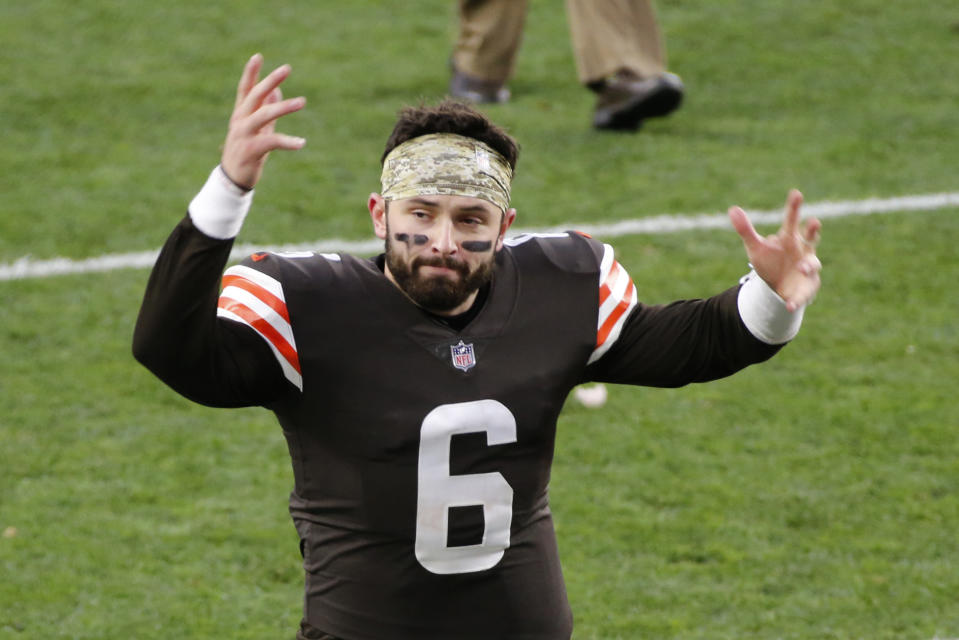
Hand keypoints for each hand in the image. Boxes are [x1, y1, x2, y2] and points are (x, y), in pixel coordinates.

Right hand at [221, 53, 305, 189]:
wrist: (233, 179)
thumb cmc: (247, 151)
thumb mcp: (257, 129)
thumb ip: (266, 110)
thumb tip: (276, 91)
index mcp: (241, 114)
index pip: (245, 89)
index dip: (250, 73)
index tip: (258, 56)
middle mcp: (240, 121)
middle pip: (255, 96)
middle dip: (270, 81)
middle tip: (287, 68)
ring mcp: (244, 134)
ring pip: (264, 115)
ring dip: (284, 107)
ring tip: (302, 101)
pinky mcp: (251, 150)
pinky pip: (272, 142)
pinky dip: (287, 142)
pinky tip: (301, 143)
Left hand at [728, 189, 821, 311]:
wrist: (777, 286)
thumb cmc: (770, 261)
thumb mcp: (756, 247)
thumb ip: (745, 229)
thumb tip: (732, 209)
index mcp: (790, 238)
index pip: (792, 220)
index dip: (794, 207)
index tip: (796, 193)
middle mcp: (804, 251)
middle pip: (811, 237)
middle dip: (812, 230)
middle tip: (814, 221)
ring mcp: (808, 269)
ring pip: (813, 264)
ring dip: (809, 265)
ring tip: (802, 267)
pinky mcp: (807, 289)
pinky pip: (803, 295)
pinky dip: (796, 300)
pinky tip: (789, 305)